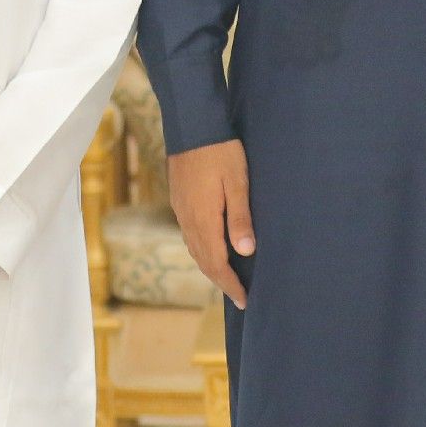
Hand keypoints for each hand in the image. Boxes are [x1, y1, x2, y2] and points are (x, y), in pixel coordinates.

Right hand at [168, 139, 254, 309]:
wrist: (192, 125)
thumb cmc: (221, 151)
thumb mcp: (238, 183)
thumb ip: (240, 218)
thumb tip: (245, 252)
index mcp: (203, 219)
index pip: (217, 263)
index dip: (230, 284)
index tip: (245, 301)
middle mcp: (188, 219)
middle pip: (203, 260)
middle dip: (221, 281)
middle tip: (239, 297)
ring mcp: (181, 210)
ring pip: (194, 249)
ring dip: (210, 267)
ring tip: (227, 279)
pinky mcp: (180, 201)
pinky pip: (190, 236)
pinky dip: (202, 250)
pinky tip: (212, 249)